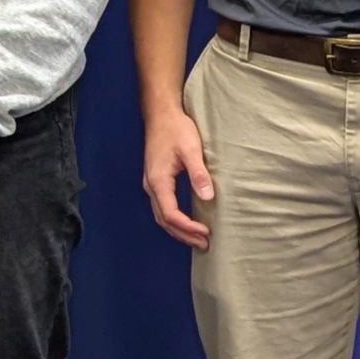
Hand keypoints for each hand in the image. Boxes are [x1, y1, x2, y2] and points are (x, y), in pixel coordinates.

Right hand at [142, 104, 213, 249]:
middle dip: (183, 234)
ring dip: (178, 229)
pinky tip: (186, 221)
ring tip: (196, 238)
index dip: (187, 226)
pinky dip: (174, 219)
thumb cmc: (176, 129)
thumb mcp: (191, 150)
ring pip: (161, 215)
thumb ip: (199, 174)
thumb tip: (208, 197)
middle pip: (163, 219)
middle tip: (203, 243)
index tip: (205, 232)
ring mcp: (151, 183)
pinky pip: (162, 206)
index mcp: (158, 180)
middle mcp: (151, 185)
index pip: (170, 213)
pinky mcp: (156, 179)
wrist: (161, 114)